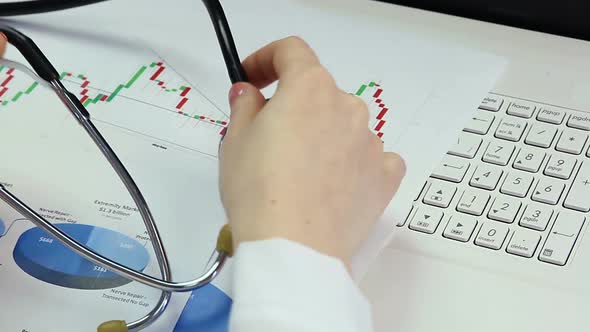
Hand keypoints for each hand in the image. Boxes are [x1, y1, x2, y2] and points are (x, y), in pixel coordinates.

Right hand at [219, 37, 404, 267]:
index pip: (292, 51)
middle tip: (268, 138)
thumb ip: (245, 106)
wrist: (294, 248)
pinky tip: (335, 183)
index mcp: (310, 88)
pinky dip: (353, 162)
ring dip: (323, 135)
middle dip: (293, 107)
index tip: (253, 78)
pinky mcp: (384, 175)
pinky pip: (371, 157)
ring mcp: (371, 142)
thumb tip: (250, 94)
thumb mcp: (236, 141)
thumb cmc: (259, 192)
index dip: (266, 59)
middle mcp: (347, 107)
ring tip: (299, 172)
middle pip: (318, 93)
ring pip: (344, 125)